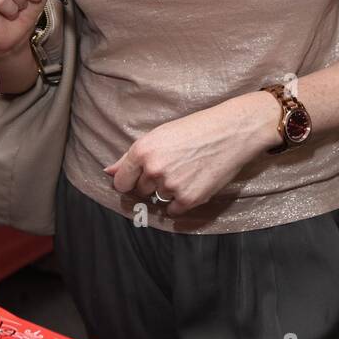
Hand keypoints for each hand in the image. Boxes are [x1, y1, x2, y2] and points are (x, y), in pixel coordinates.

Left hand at [103, 93, 276, 216]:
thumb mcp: (159, 135)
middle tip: (172, 166)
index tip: (138, 178)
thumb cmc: (195, 129)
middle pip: (140, 191)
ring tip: (187, 170)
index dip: (129, 181)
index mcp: (142, 151)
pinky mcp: (189, 199)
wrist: (230, 132)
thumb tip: (108, 172)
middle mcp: (153, 170)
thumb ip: (130, 157)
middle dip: (151, 183)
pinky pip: (174, 210)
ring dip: (169, 190)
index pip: (121, 182)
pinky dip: (181, 202)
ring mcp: (171, 186)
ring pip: (159, 198)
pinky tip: (193, 183)